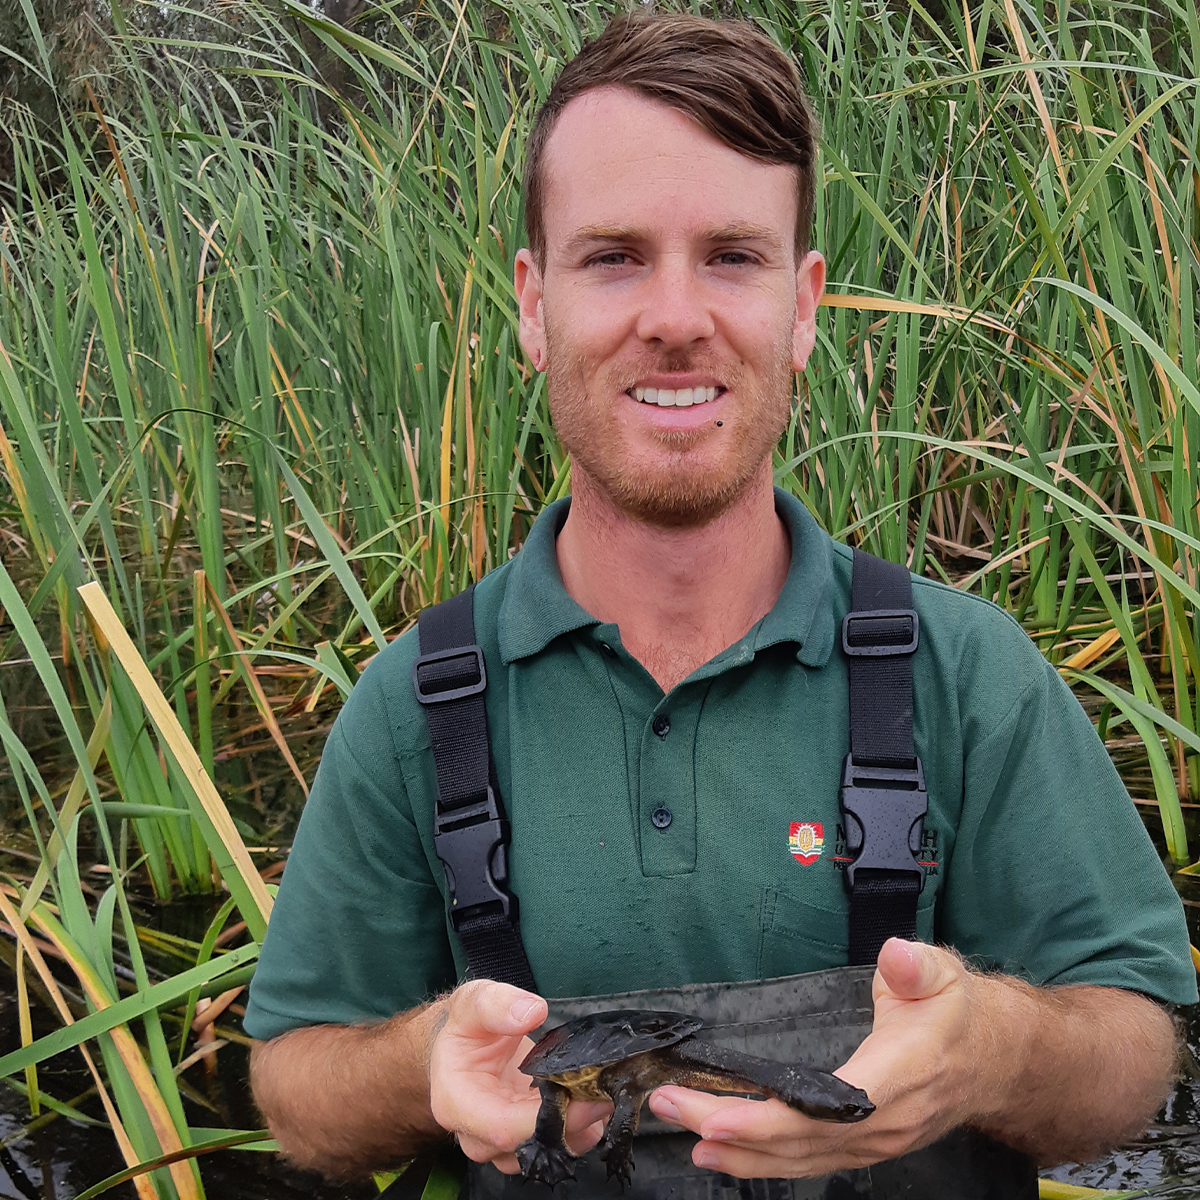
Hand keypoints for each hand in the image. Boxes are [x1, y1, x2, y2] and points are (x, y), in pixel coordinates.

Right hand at [428, 981, 610, 1173]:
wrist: (461, 1051)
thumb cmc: (464, 1029)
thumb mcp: (470, 1003)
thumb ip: (496, 1004)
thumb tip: (532, 1013)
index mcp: (457, 1105)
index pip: (504, 1129)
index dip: (548, 1118)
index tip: (587, 1095)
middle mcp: (478, 1136)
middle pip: (532, 1145)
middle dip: (575, 1122)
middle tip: (608, 1089)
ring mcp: (504, 1145)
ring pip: (549, 1152)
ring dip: (582, 1127)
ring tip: (605, 1091)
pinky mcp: (527, 1139)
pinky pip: (559, 1145)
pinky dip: (583, 1128)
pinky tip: (596, 1100)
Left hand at [647, 939, 1018, 1177]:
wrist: (994, 1058)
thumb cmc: (957, 1011)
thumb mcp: (942, 973)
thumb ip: (916, 965)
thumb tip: (896, 956)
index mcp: (901, 1075)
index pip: (827, 1109)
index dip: (772, 1119)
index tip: (719, 1116)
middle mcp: (885, 1122)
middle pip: (800, 1140)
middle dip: (731, 1130)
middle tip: (672, 1109)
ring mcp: (876, 1141)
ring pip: (801, 1159)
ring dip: (740, 1152)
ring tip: (687, 1138)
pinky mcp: (865, 1145)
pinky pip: (810, 1160)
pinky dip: (764, 1159)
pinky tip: (726, 1153)